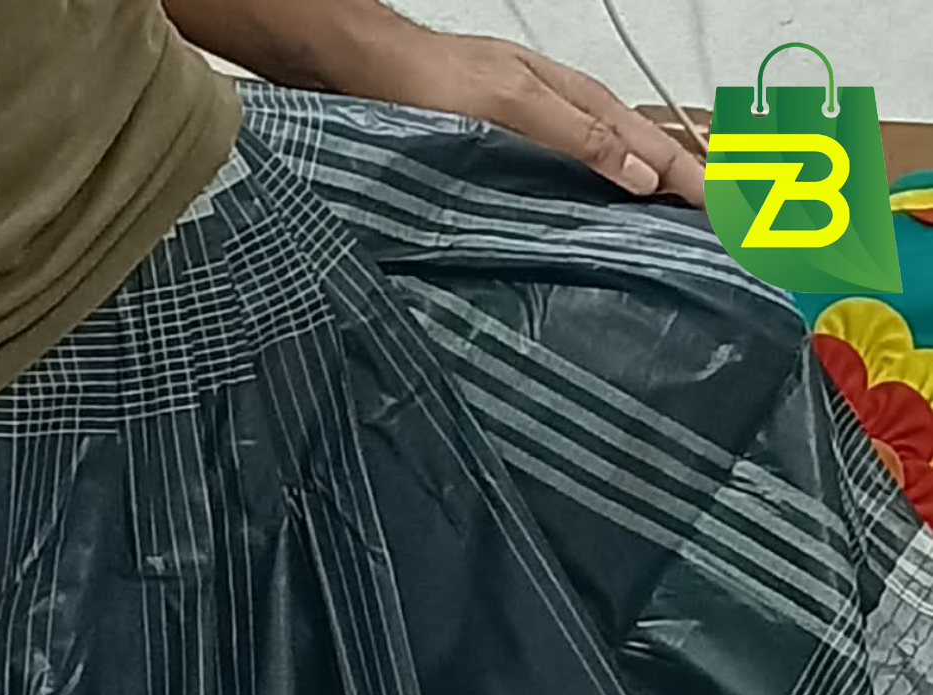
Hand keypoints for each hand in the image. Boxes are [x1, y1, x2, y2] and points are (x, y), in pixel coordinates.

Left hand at [381, 33, 705, 210]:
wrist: (377, 73)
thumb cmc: (434, 84)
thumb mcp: (511, 106)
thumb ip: (574, 137)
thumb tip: (637, 174)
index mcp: (574, 99)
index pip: (646, 144)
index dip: (685, 177)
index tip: (718, 210)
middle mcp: (565, 112)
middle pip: (639, 147)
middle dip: (683, 176)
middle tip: (723, 213)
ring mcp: (544, 127)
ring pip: (615, 156)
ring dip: (653, 181)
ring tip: (687, 206)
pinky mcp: (517, 147)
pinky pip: (581, 168)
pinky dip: (611, 184)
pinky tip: (615, 200)